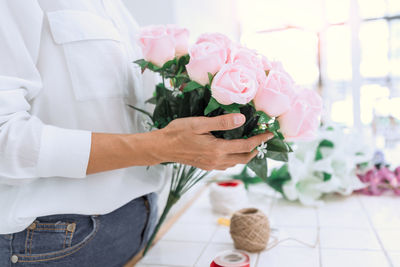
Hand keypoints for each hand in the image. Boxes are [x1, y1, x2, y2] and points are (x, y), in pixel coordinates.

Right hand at [154, 114, 272, 169]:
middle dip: (256, 149)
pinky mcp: (206, 166)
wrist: (162, 147)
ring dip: (245, 155)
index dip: (259, 140)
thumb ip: (221, 122)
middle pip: (244, 158)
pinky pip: (226, 165)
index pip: (245, 146)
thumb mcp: (199, 124)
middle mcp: (217, 161)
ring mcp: (211, 165)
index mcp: (217, 149)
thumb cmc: (178, 132)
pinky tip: (232, 150)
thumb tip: (241, 119)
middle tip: (262, 139)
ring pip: (236, 163)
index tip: (270, 134)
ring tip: (250, 143)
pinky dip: (235, 158)